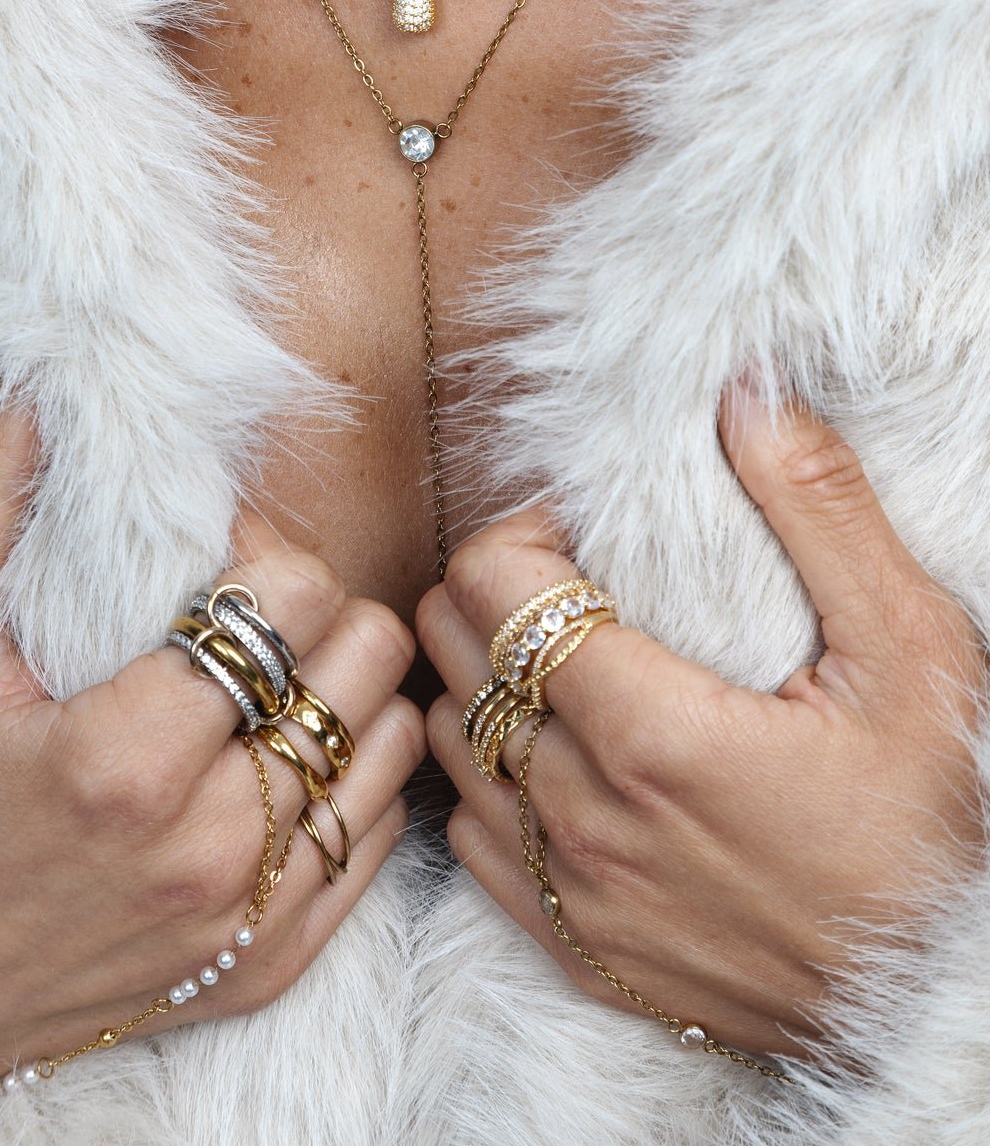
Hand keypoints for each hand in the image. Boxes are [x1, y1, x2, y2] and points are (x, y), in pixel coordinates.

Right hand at [0, 406, 422, 1103]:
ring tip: (277, 679)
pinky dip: (352, 783)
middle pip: (365, 661)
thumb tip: (27, 393)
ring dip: (346, 693)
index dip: (265, 549)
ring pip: (391, 748)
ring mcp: (246, 918)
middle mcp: (209, 847)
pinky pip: (375, 847)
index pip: (295, 599)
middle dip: (318, 610)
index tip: (217, 553)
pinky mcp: (263, 967)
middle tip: (252, 611)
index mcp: (127, 761)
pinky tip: (290, 754)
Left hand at [419, 383, 984, 1058]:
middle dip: (496, 587)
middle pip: (450, 646)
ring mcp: (566, 889)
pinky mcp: (570, 944)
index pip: (488, 582)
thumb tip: (748, 394)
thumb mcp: (910, 649)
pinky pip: (466, 835)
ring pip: (445, 736)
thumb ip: (818, 508)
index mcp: (649, 731)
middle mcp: (583, 814)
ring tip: (562, 659)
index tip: (587, 533)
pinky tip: (557, 753)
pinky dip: (489, 777)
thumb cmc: (934, 822)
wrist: (939, 992)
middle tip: (575, 581)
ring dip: (484, 678)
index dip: (525, 530)